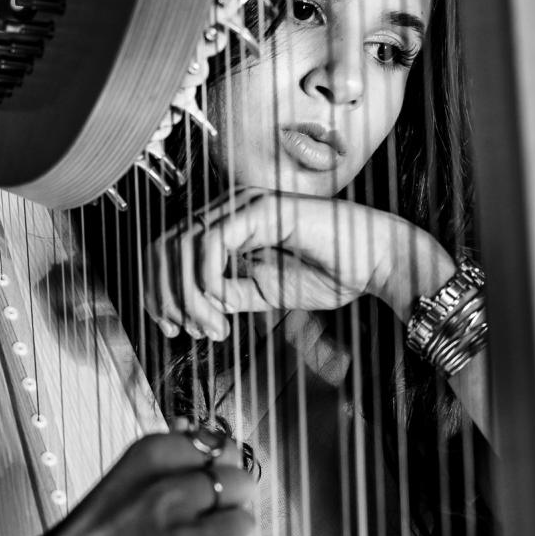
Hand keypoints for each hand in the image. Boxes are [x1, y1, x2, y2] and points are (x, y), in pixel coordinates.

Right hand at [0, 428, 261, 535]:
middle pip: (241, 483)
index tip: (192, 492)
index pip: (218, 445)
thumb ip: (170, 461)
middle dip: (228, 504)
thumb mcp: (120, 480)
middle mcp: (166, 492)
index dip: (213, 471)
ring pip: (245, 525)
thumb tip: (217, 436)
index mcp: (148, 457)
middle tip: (198, 527)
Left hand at [143, 191, 448, 340]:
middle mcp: (230, 207)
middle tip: (182, 331)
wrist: (376, 262)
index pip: (169, 249)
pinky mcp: (261, 209)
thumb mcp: (264, 293)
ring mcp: (244, 204)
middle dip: (164, 295)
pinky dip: (206, 281)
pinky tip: (222, 310)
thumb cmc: (330, 272)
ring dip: (188, 296)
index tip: (171, 327)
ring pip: (182, 246)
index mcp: (227, 223)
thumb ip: (228, 295)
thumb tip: (192, 311)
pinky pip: (211, 243)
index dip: (158, 289)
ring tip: (213, 328)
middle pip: (164, 245)